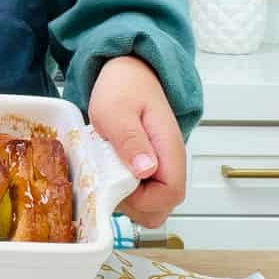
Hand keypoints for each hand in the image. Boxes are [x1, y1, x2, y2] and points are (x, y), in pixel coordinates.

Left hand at [88, 55, 185, 228]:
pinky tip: (109, 169)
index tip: (117, 185)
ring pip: (152, 204)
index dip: (143, 200)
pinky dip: (124, 191)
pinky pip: (142, 193)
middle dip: (134, 205)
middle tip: (109, 180)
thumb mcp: (116, 110)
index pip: (170, 194)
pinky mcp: (149, 168)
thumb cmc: (123, 87)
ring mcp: (161, 166)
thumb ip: (130, 140)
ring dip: (127, 199)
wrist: (129, 72)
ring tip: (108, 171)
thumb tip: (146, 170)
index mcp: (168, 148)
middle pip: (163, 206)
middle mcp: (170, 162)